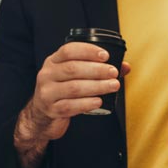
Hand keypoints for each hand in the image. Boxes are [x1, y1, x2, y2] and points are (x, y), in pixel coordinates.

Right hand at [14, 43, 126, 163]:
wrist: (42, 117)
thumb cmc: (63, 92)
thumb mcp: (73, 77)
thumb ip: (97, 69)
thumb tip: (125, 66)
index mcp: (53, 61)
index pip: (68, 50)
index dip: (88, 51)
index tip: (106, 55)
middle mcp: (47, 75)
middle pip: (73, 69)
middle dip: (97, 70)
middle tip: (114, 73)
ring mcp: (47, 93)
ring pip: (73, 88)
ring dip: (97, 86)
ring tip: (113, 86)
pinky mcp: (51, 110)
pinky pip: (70, 106)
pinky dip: (87, 103)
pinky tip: (99, 101)